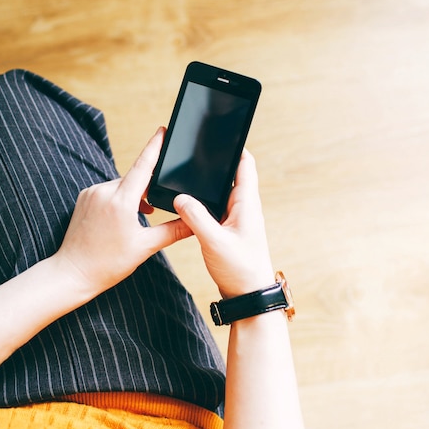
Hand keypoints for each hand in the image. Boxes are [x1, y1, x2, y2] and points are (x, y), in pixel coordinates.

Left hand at [54, 127, 192, 294]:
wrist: (73, 273)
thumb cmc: (108, 263)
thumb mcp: (146, 247)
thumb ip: (174, 230)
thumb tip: (195, 223)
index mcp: (121, 202)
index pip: (143, 166)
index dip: (155, 147)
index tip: (163, 131)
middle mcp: (103, 192)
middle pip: (135, 179)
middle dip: (149, 189)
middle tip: (155, 209)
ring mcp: (91, 194)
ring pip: (122, 186)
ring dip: (134, 197)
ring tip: (138, 220)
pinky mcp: (84, 198)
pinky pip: (109, 191)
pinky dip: (121, 199)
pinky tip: (124, 219)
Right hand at [173, 150, 274, 298]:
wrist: (248, 295)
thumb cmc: (239, 268)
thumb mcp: (214, 241)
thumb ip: (196, 217)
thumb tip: (180, 196)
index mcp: (247, 203)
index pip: (245, 165)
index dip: (235, 147)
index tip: (220, 133)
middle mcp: (243, 207)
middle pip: (230, 175)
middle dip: (214, 163)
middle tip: (193, 150)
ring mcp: (236, 218)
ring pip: (220, 193)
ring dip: (207, 184)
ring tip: (186, 174)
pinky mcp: (228, 229)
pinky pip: (214, 208)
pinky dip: (202, 202)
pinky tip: (187, 203)